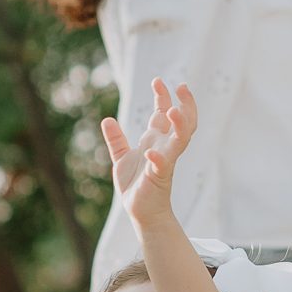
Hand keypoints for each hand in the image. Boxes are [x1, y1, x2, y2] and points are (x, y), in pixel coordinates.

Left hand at [100, 77, 196, 227]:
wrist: (140, 210)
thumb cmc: (135, 184)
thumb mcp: (121, 158)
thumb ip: (116, 140)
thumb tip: (106, 119)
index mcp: (157, 140)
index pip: (164, 114)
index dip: (163, 96)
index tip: (158, 80)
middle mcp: (165, 147)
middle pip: (183, 122)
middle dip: (185, 104)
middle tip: (182, 86)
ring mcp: (165, 161)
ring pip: (180, 140)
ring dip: (179, 125)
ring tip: (173, 110)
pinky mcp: (160, 177)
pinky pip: (162, 165)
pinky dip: (158, 158)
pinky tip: (150, 153)